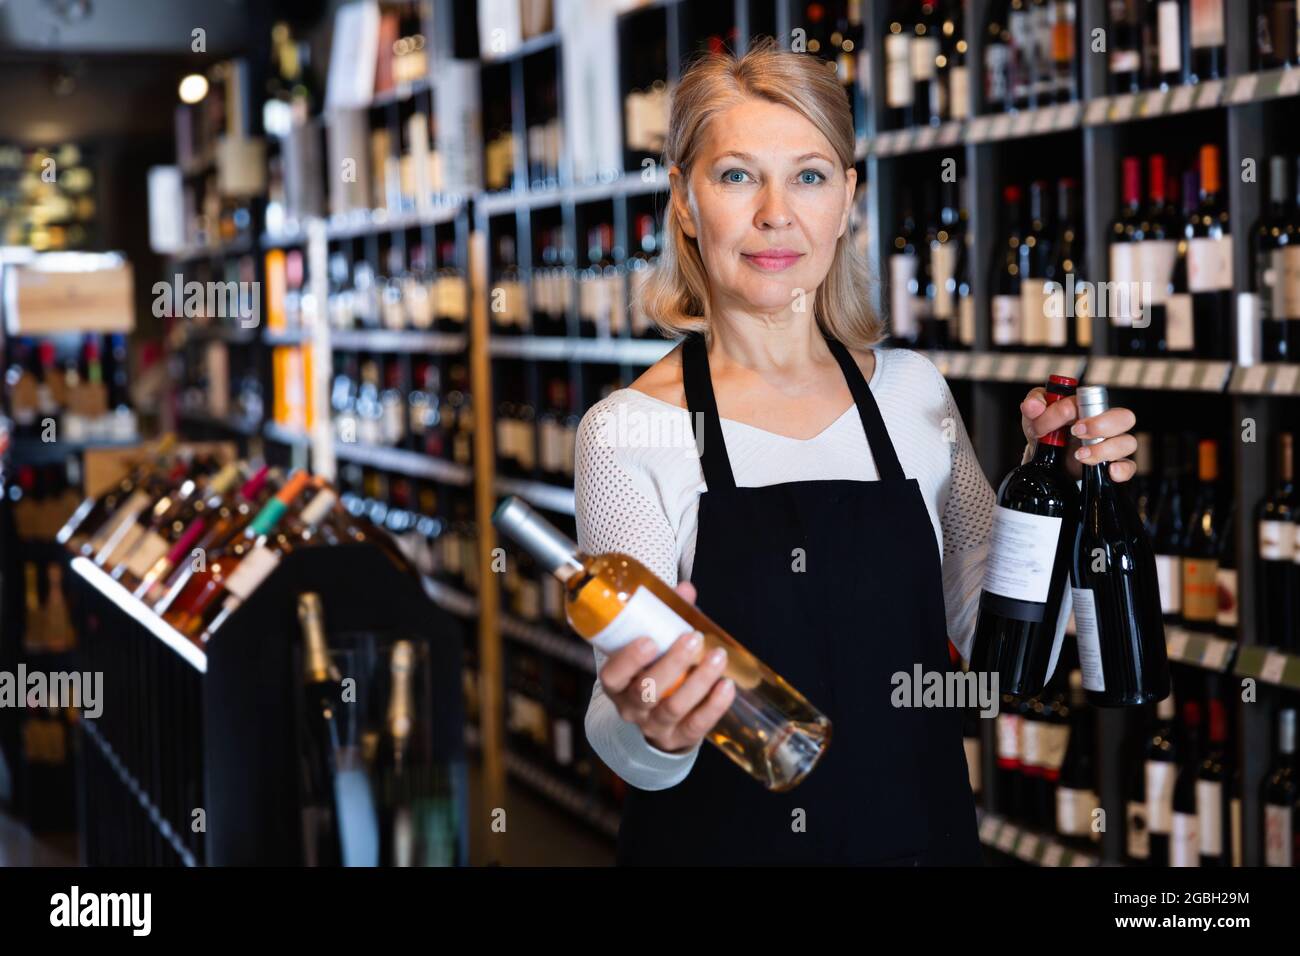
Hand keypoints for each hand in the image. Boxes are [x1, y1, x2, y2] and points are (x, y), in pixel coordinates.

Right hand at [597, 580, 734, 754]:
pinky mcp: (680, 738)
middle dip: (671, 664)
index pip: (612, 676)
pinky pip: (696, 725)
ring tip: (718, 656)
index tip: (649, 640)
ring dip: (698, 681)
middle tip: (693, 638)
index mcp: (616, 684)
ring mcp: (655, 726)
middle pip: (646, 691)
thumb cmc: (652, 671)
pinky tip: (727, 685)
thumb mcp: (650, 649)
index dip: (628, 660)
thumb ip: (665, 618)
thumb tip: (686, 590)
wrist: (655, 721)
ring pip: (674, 707)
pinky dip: (714, 706)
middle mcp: (631, 707)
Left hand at [1019, 387, 1137, 481]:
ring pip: (1127, 442)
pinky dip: (1122, 470)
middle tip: (1077, 433)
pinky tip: (1109, 472)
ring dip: (1104, 449)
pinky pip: (1129, 467)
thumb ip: (1033, 405)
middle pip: (1125, 417)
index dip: (1081, 410)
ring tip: (1080, 455)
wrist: (1044, 461)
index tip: (1065, 423)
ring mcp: (1111, 445)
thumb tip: (1033, 406)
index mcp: (1089, 407)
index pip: (1096, 400)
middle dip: (1102, 425)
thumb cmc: (1047, 432)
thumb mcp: (1034, 416)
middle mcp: (1106, 424)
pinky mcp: (1111, 466)